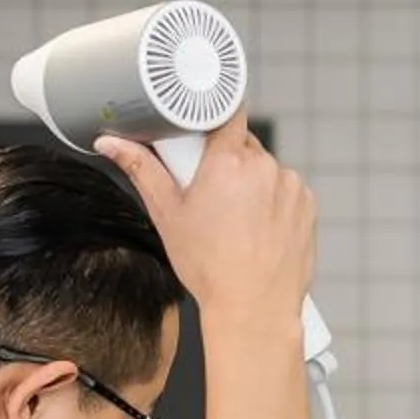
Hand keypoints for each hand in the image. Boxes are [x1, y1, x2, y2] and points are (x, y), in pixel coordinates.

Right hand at [96, 112, 316, 337]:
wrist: (254, 308)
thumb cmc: (211, 268)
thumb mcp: (167, 215)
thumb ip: (141, 169)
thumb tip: (111, 144)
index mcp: (228, 160)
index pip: (225, 110)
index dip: (211, 119)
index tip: (201, 134)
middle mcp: (264, 166)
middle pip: (242, 144)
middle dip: (225, 160)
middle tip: (209, 192)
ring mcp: (290, 185)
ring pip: (264, 168)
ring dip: (251, 182)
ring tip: (235, 219)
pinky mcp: (307, 203)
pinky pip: (286, 190)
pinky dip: (273, 201)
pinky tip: (258, 228)